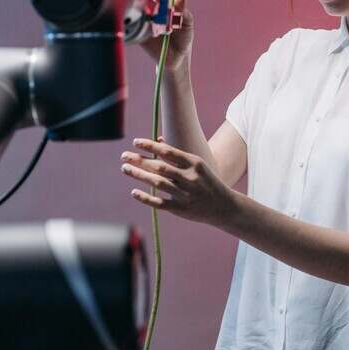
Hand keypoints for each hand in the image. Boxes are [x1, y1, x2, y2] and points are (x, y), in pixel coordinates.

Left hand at [120, 135, 235, 225]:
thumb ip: (178, 156)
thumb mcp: (198, 166)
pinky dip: (146, 197)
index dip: (150, 146)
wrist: (225, 207)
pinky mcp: (181, 209)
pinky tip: (134, 192)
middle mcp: (189, 178)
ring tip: (125, 168)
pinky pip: (160, 202)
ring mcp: (185, 194)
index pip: (168, 152)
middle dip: (139, 160)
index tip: (135, 142)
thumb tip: (159, 140)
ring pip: (157, 183)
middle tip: (124, 155)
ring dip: (139, 175)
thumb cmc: (208, 182)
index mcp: (194, 163)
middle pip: (159, 167)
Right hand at [139, 0, 193, 72]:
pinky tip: (145, 26)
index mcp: (164, 4)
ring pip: (138, 10)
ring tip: (154, 17)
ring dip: (142, 10)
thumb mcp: (187, 22)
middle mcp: (152, 10)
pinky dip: (137, 23)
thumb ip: (183, 8)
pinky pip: (134, 25)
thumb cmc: (183, 37)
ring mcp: (144, 21)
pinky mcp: (138, 33)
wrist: (177, 58)